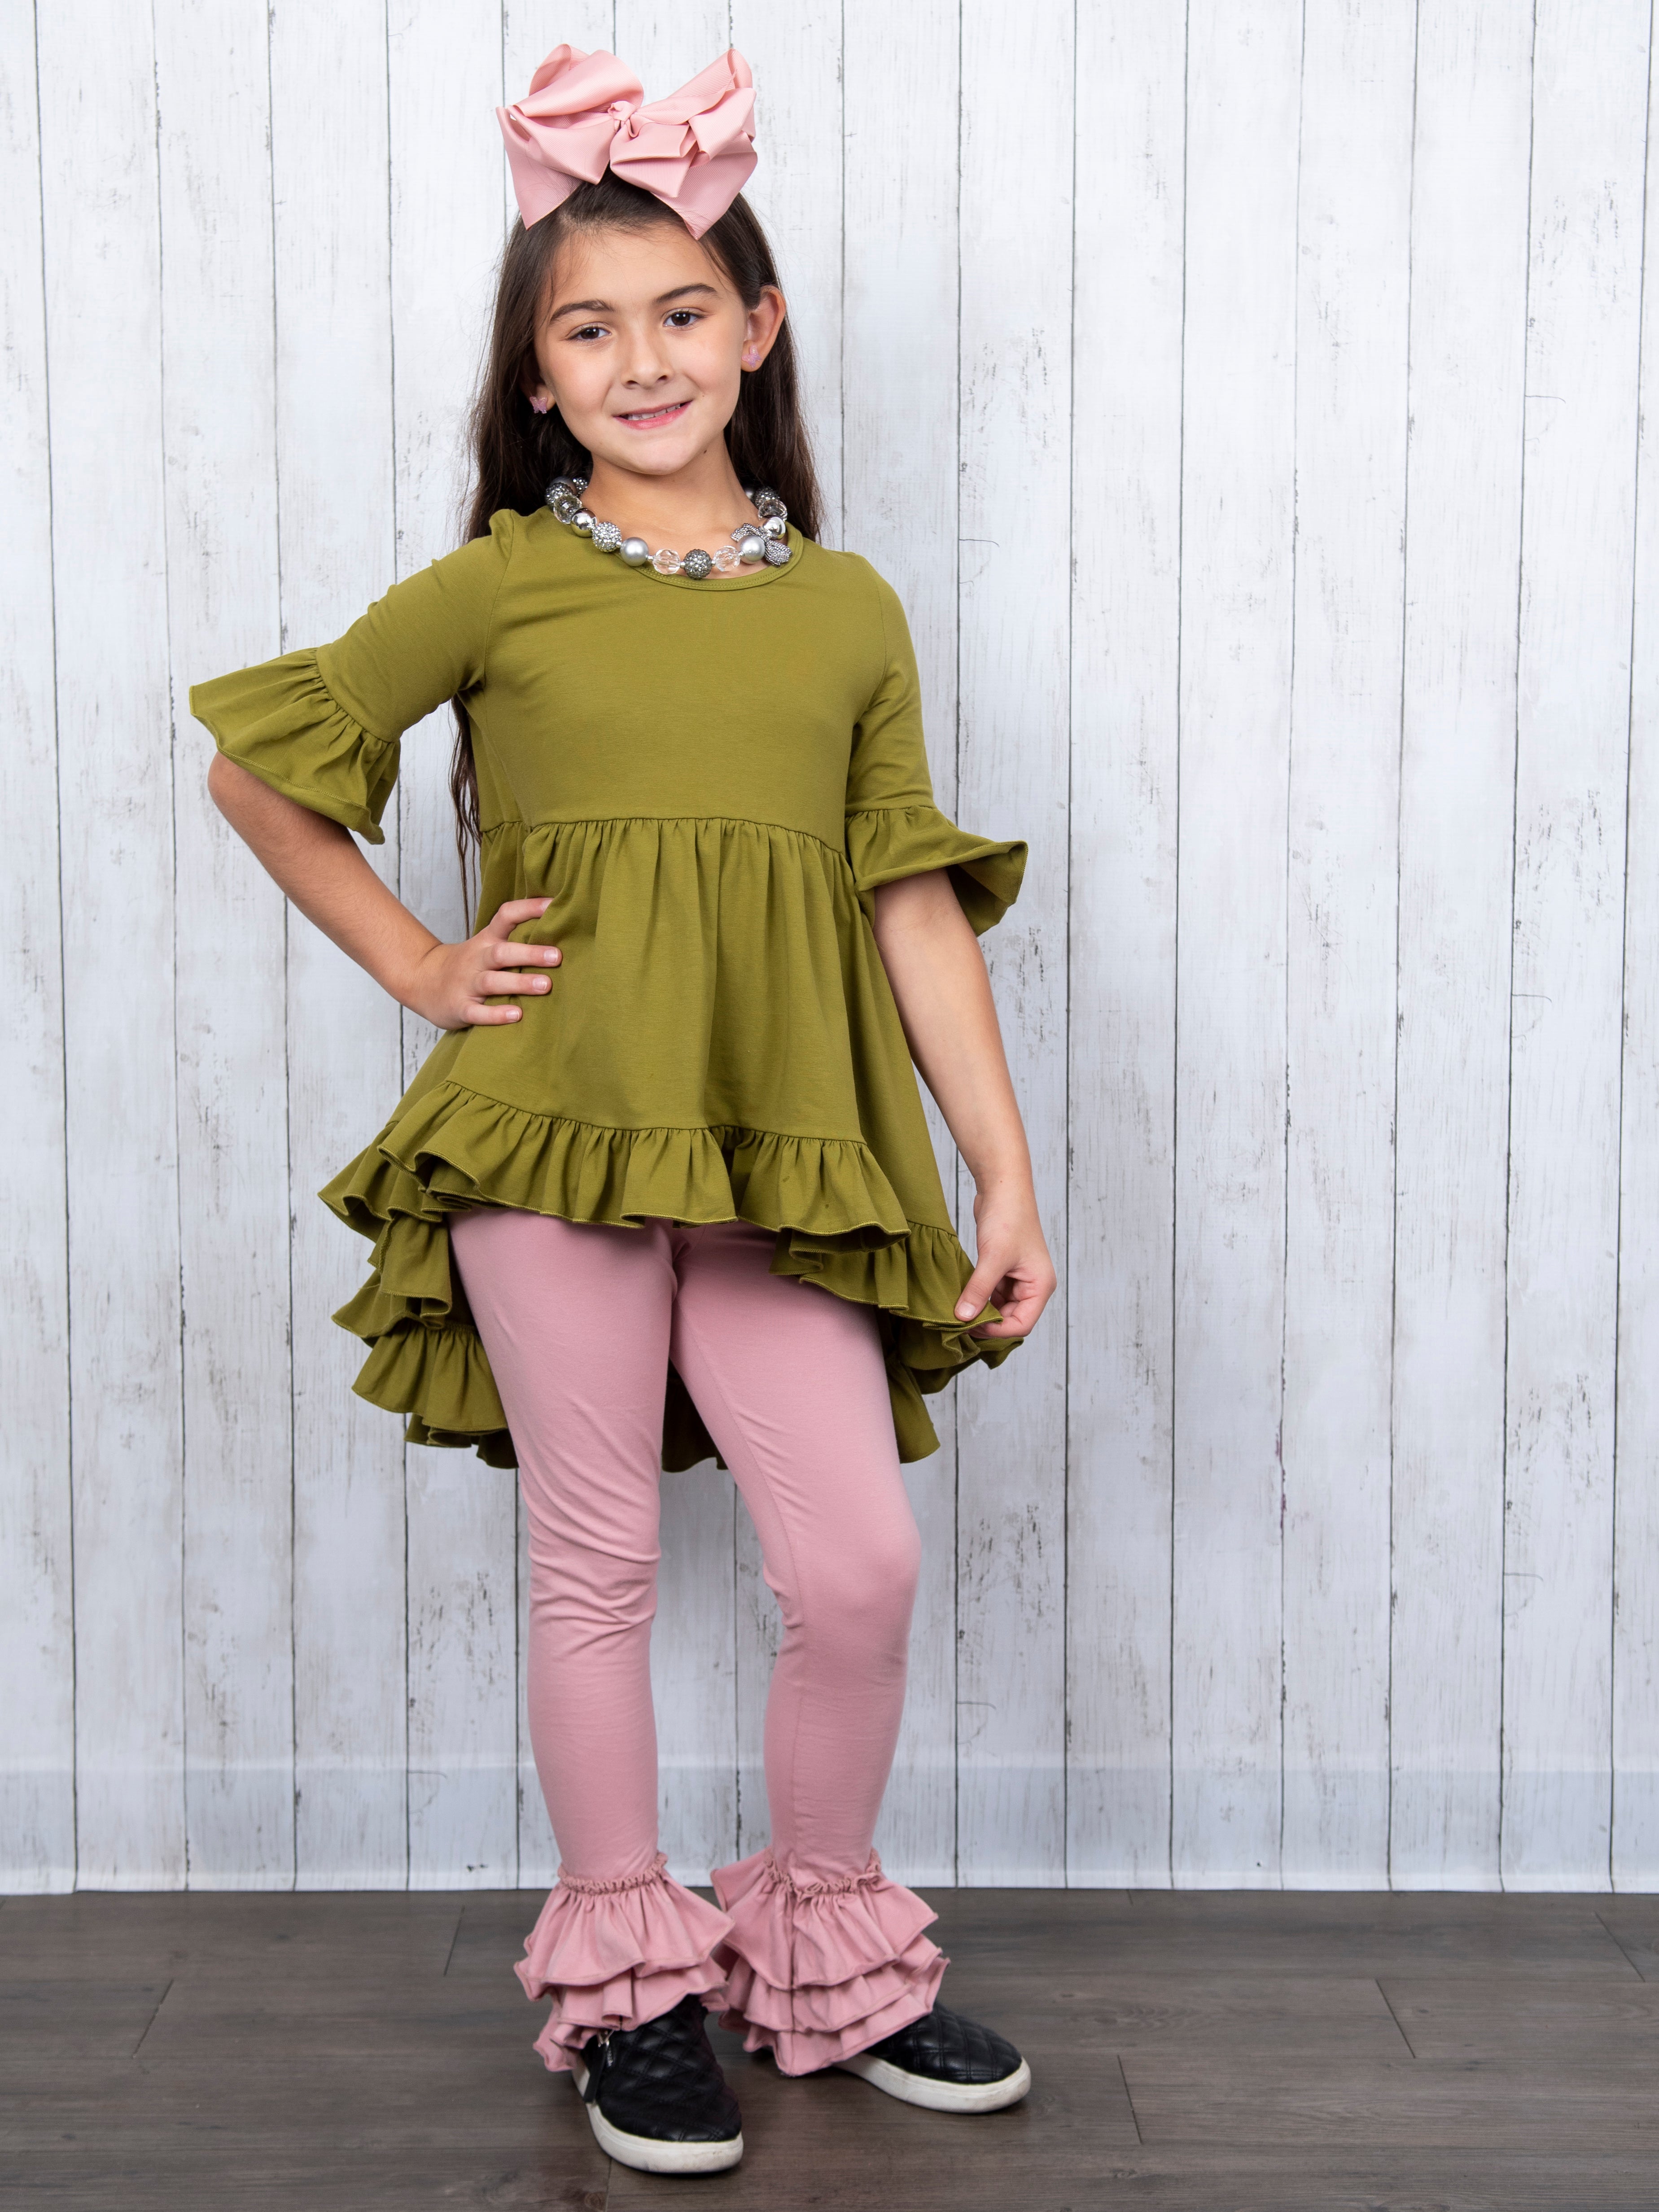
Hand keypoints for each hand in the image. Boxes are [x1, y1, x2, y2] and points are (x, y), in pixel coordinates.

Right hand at [399, 898, 560, 1029]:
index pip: (506, 916)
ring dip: (519, 982)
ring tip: (545, 985)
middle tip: (557, 956)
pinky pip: (477, 1012)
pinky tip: (517, 1015)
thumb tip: (561, 931)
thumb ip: (516, 940)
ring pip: (492, 981)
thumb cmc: (469, 964)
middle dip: (530, 953)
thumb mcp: (486, 945)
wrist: (421, 980)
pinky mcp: (460, 1007)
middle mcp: (477, 959)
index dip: (528, 908)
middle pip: (502, 952)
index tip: (553, 904)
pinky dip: (496, 1015)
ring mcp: (466, 983)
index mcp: (486, 940)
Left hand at [955, 1184, 1056, 1339]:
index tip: (971, 1326)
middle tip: (959, 1321)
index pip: (1021, 1324)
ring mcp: (1017, 1278)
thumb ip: (979, 1290)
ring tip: (957, 1309)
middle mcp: (1032, 1285)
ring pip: (997, 1307)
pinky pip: (990, 1293)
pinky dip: (976, 1297)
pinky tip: (961, 1296)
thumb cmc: (1008, 1218)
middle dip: (986, 1321)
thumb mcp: (992, 1258)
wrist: (1002, 1188)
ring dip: (979, 1310)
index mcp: (1040, 1286)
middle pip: (1009, 1319)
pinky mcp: (1002, 1270)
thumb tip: (963, 1317)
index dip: (997, 1330)